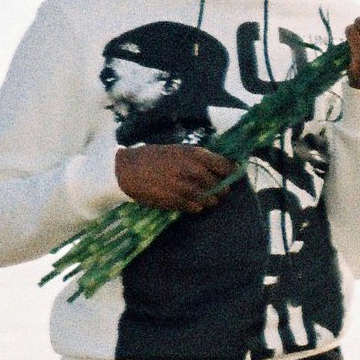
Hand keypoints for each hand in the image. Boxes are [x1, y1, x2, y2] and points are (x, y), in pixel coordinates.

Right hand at [116, 144, 236, 212]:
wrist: (128, 170)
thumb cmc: (155, 157)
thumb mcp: (180, 150)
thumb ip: (200, 158)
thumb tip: (222, 165)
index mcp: (196, 155)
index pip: (226, 167)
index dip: (231, 172)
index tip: (232, 175)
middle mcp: (194, 171)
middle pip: (222, 186)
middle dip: (221, 189)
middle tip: (217, 189)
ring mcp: (186, 188)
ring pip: (211, 200)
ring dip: (210, 200)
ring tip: (203, 196)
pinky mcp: (176, 202)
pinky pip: (196, 208)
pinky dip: (196, 206)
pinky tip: (190, 201)